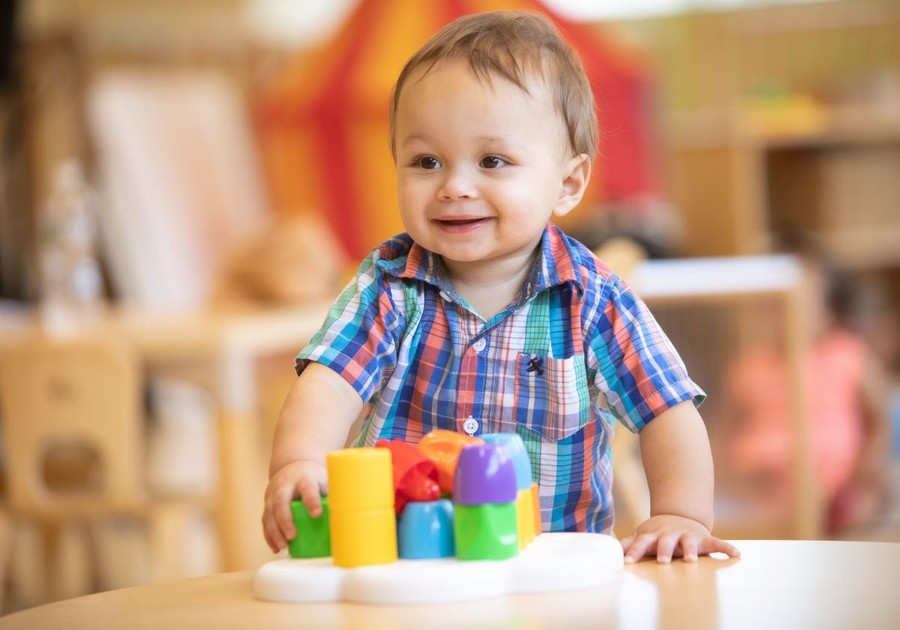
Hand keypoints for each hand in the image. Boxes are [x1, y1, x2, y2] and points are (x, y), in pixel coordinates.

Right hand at [262, 460, 327, 552]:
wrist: (293, 468)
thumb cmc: (314, 478)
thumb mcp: (325, 480)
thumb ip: (334, 495)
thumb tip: (350, 515)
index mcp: (304, 478)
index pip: (307, 487)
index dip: (311, 500)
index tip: (317, 514)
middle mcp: (286, 485)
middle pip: (281, 500)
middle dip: (285, 519)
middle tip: (292, 536)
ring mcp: (273, 495)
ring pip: (269, 512)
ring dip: (274, 531)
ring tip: (282, 546)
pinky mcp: (267, 505)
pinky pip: (265, 520)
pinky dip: (269, 535)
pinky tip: (276, 547)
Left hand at [620, 515, 740, 563]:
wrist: (681, 515)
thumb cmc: (658, 532)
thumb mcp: (643, 535)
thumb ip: (627, 543)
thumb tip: (608, 550)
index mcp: (654, 535)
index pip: (641, 542)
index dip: (634, 551)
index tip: (627, 562)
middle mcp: (670, 534)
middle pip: (665, 541)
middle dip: (664, 551)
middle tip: (662, 561)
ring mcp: (688, 535)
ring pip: (689, 542)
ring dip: (690, 551)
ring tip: (692, 561)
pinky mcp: (704, 538)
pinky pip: (717, 542)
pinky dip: (726, 548)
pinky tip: (736, 554)